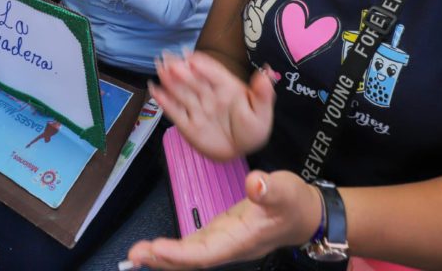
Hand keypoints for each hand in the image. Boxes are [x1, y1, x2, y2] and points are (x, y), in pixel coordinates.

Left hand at [127, 170, 320, 269]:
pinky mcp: (222, 233)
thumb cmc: (296, 204)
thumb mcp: (287, 191)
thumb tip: (255, 183)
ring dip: (165, 255)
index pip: (206, 251)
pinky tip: (159, 247)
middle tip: (134, 254)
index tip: (156, 248)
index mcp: (242, 239)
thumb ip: (271, 189)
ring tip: (138, 252)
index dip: (180, 253)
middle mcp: (230, 245)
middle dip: (163, 258)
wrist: (307, 215)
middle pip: (193, 258)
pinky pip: (195, 246)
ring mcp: (225, 241)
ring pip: (191, 254)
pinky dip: (176, 247)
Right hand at [149, 51, 274, 161]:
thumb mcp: (262, 113)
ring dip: (170, 81)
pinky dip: (164, 102)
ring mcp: (197, 109)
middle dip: (181, 70)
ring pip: (182, 93)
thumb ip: (262, 94)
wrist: (239, 152)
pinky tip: (154, 90)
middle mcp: (209, 96)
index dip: (203, 65)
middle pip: (193, 81)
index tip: (191, 57)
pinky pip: (175, 112)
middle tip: (168, 59)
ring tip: (160, 68)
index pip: (214, 75)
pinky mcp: (188, 125)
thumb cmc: (252, 130)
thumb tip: (266, 71)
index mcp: (228, 89)